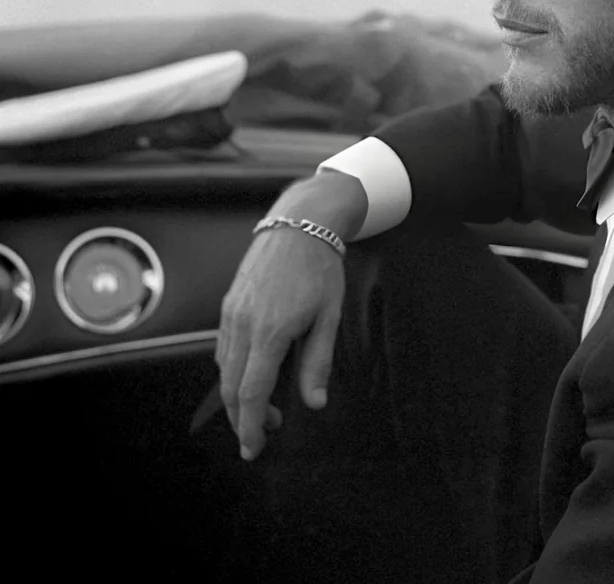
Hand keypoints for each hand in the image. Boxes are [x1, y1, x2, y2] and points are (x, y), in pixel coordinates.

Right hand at [216, 225, 344, 460]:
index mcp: (271, 331)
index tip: (254, 449)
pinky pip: (224, 348)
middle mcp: (243, 324)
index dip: (251, 426)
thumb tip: (315, 403)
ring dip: (238, 396)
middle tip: (260, 438)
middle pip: (231, 387)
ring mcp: (231, 313)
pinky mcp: (228, 305)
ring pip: (224, 369)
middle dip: (242, 419)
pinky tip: (252, 375)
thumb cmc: (319, 268)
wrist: (298, 224)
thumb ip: (318, 361)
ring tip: (264, 409)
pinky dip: (233, 371)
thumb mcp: (329, 315)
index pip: (252, 392)